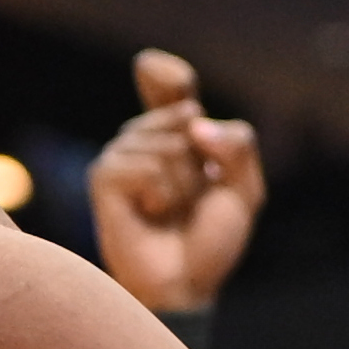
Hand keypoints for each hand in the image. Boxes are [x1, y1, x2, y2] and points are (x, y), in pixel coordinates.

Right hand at [91, 50, 268, 315]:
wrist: (186, 283)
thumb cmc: (211, 241)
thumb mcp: (244, 191)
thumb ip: (238, 147)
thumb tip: (195, 123)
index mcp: (176, 137)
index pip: (170, 88)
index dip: (167, 75)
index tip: (151, 65)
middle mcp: (144, 140)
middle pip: (184, 115)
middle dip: (203, 162)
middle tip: (193, 199)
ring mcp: (120, 156)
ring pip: (167, 144)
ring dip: (183, 185)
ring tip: (172, 211)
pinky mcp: (104, 177)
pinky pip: (145, 166)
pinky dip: (160, 194)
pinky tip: (151, 215)